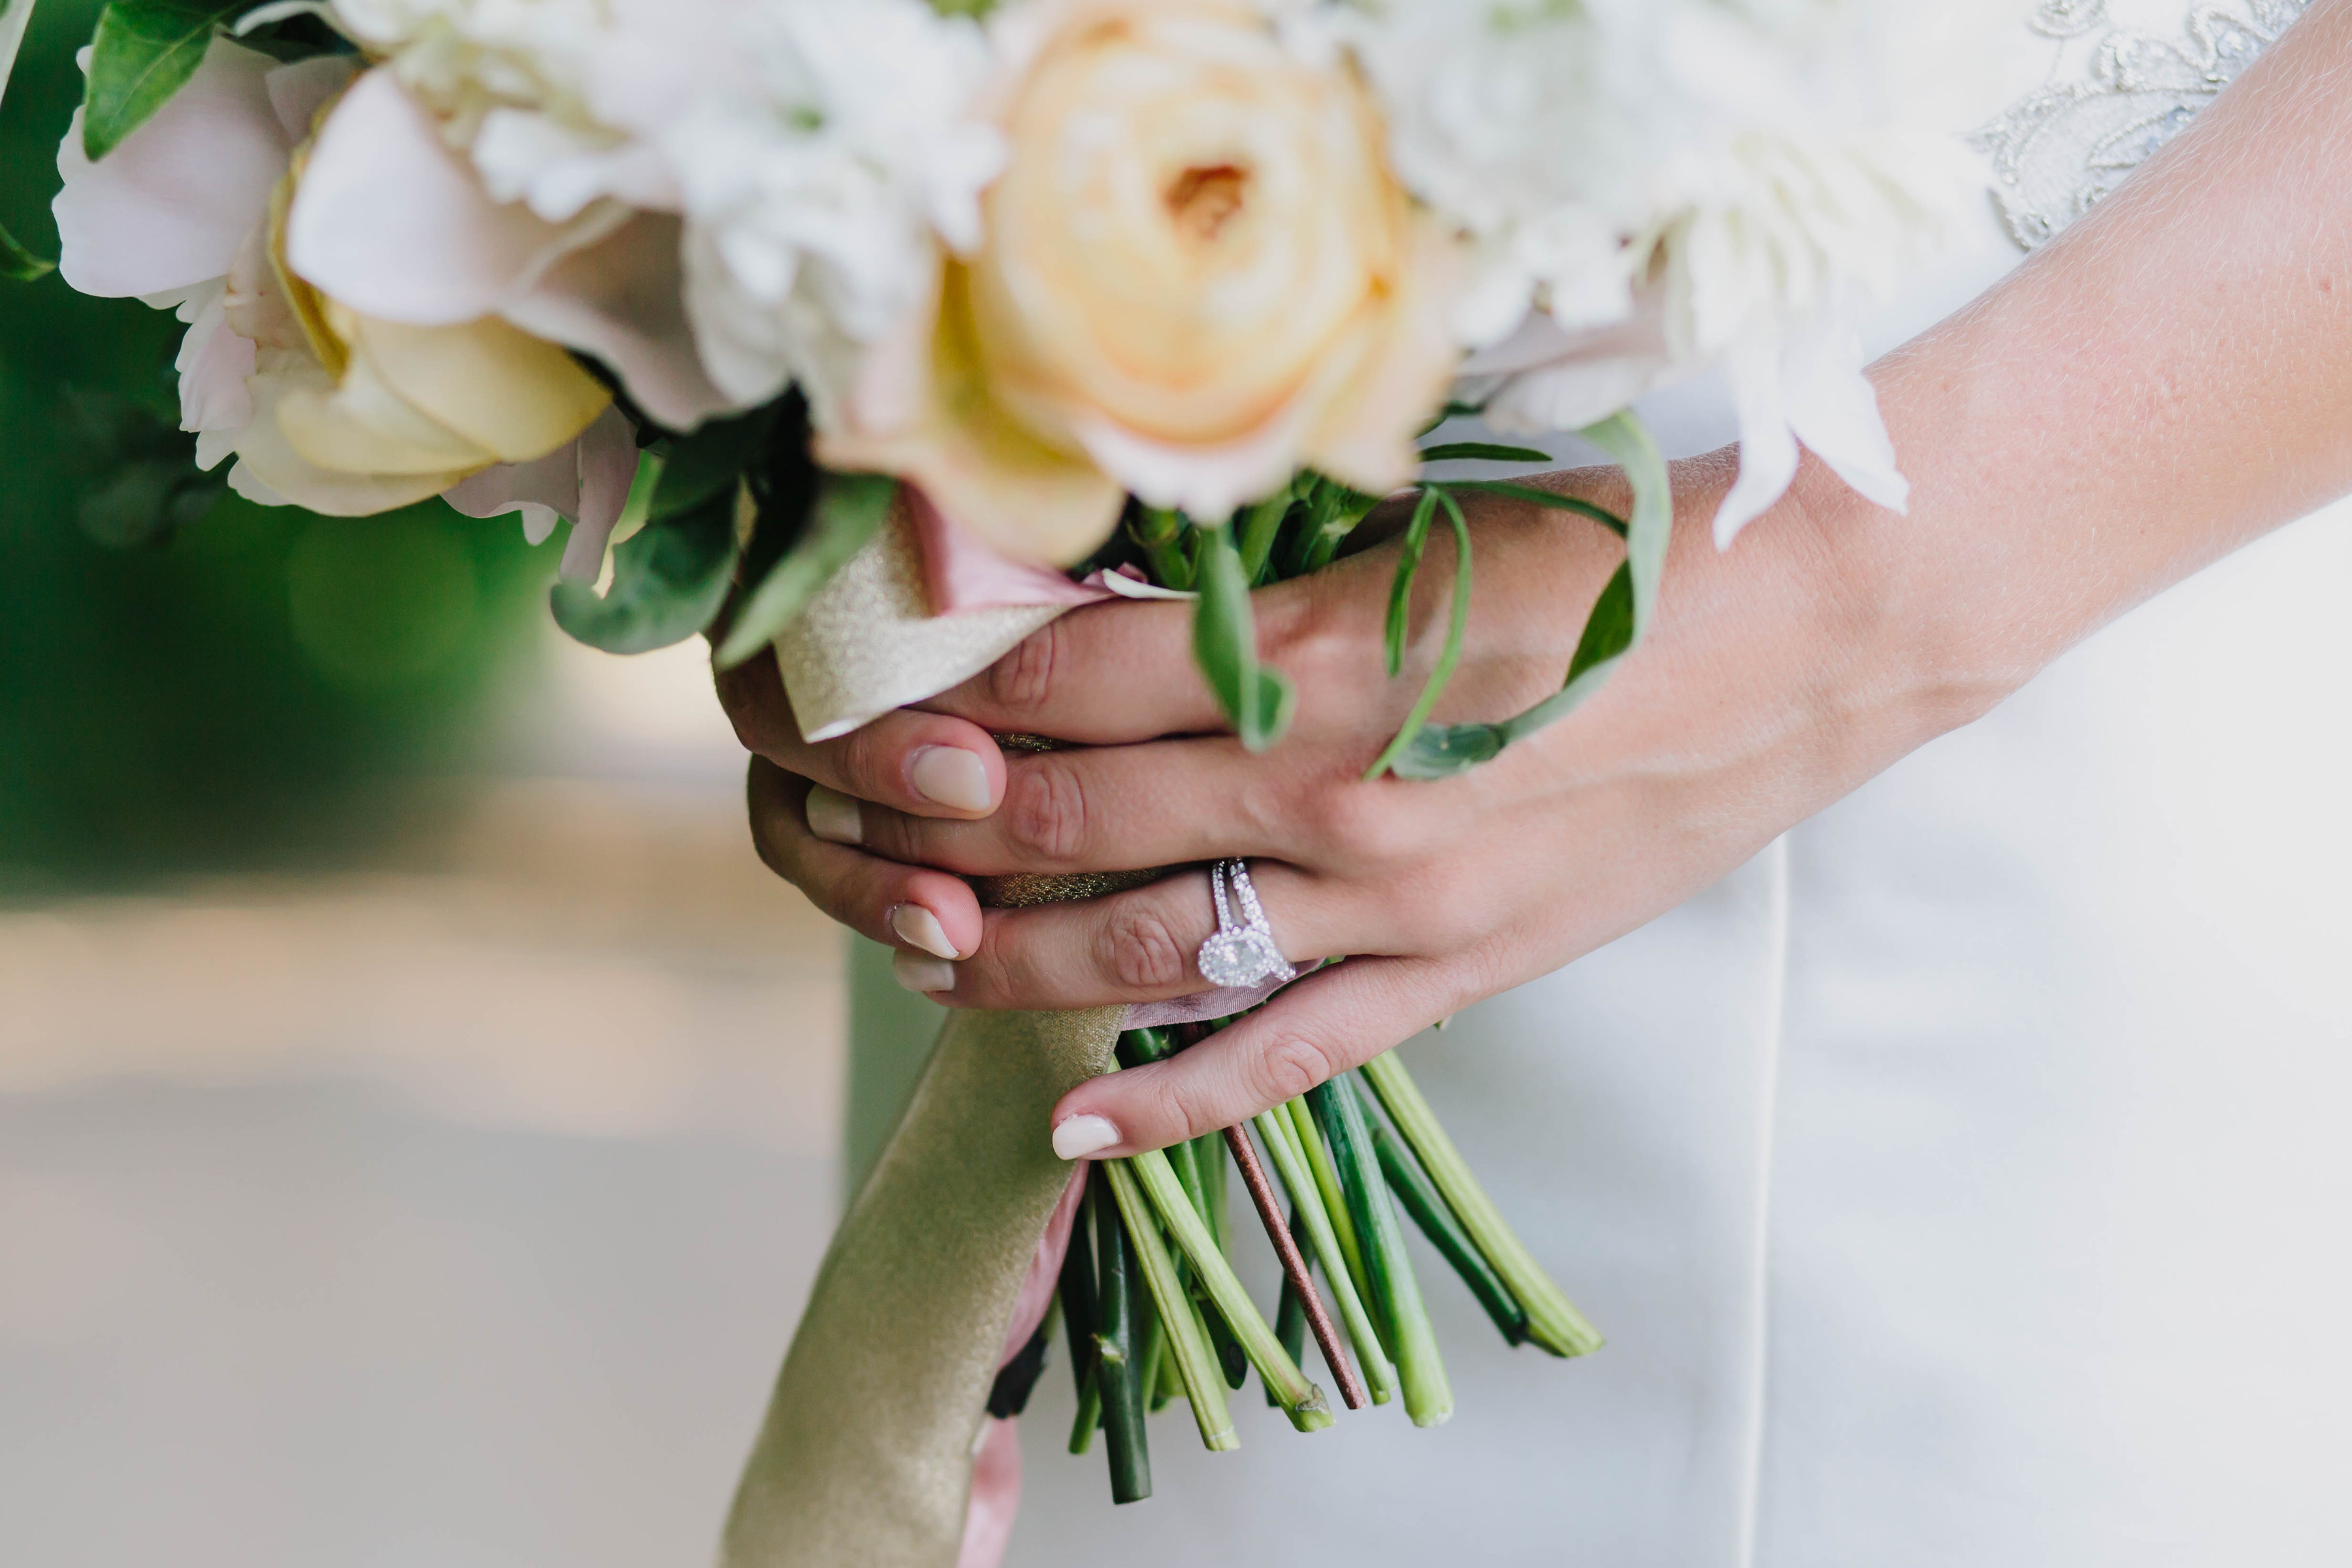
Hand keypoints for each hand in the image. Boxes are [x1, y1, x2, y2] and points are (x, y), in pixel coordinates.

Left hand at [719, 454, 1986, 1157]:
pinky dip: (1174, 1102)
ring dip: (1008, 955)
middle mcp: (1332, 787)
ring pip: (1147, 950)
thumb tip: (1103, 629)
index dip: (953, 690)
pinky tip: (1076, 1121)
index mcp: (1318, 649)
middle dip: (939, 820)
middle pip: (1074, 814)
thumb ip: (1264, 596)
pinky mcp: (1459, 971)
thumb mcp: (1423, 538)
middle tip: (848, 820)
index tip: (879, 693)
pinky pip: (1288, 1057)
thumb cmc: (1625, 553)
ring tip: (913, 951)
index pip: (1070, 678)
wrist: (1814, 628)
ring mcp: (1394, 899)